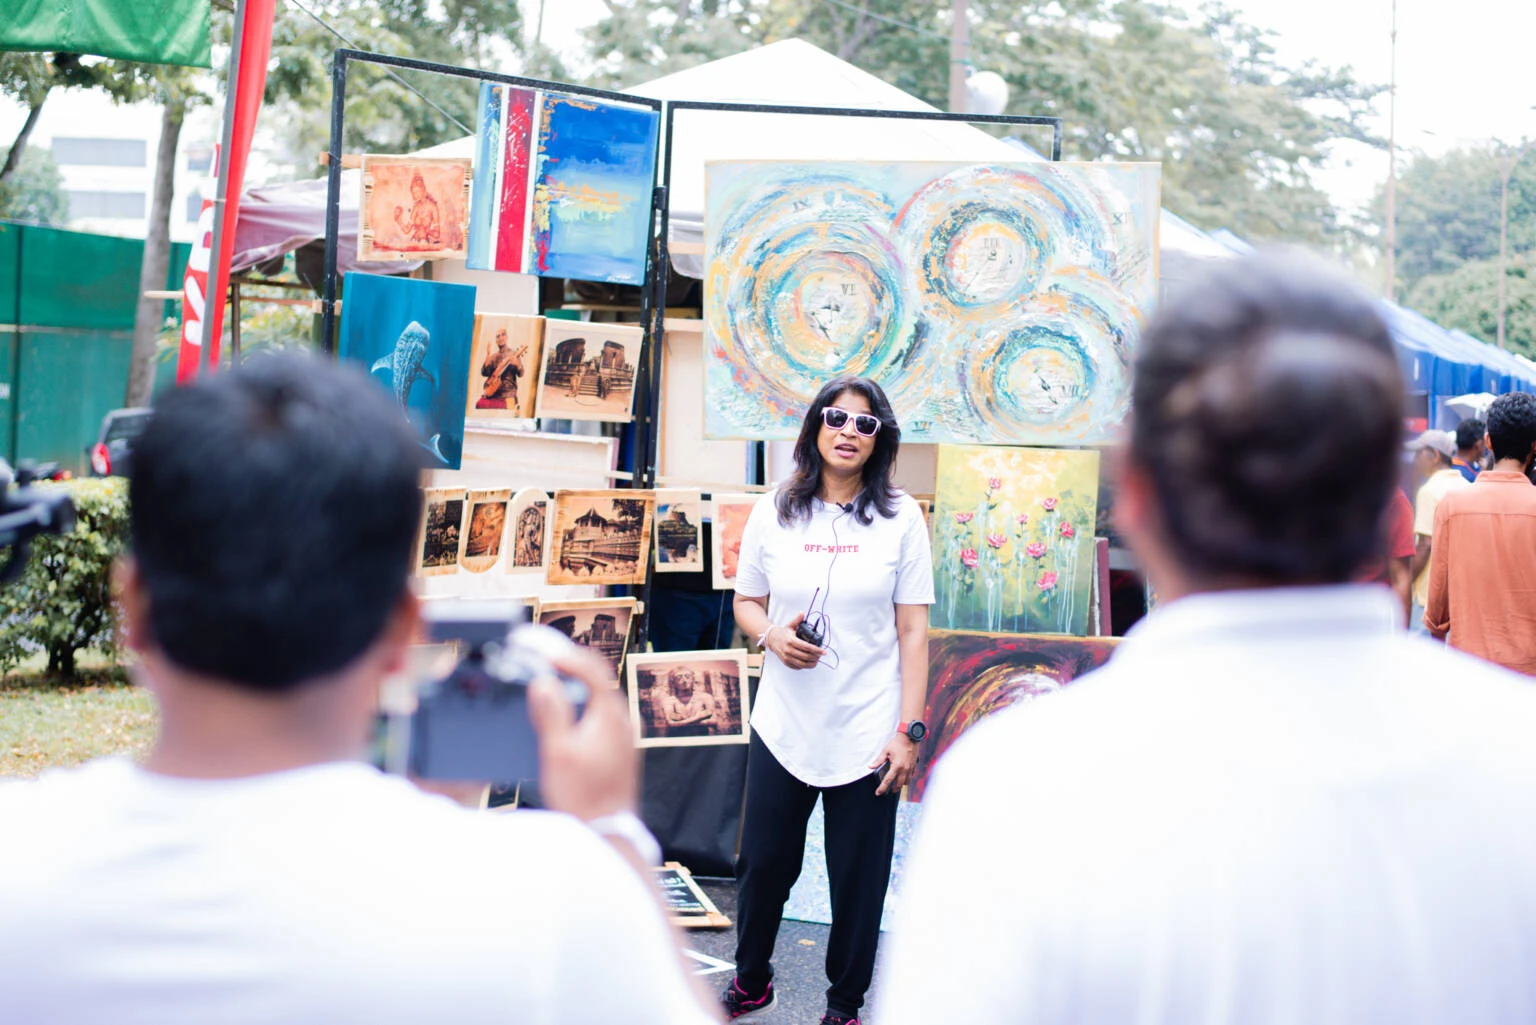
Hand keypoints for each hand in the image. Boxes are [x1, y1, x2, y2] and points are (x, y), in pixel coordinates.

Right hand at [527, 647, 637, 822]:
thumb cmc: (584, 797)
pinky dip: (578, 702)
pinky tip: (561, 711)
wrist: (608, 832)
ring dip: (572, 683)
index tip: (539, 649)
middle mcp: (622, 720)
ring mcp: (622, 735)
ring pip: (597, 695)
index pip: (591, 668)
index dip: (565, 654)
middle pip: (596, 678)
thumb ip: (551, 714)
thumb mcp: (558, 754)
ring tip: (545, 676)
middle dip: (567, 663)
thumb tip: (543, 680)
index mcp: (610, 715)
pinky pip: (598, 713)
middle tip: (540, 654)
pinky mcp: (617, 749)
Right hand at [767, 614, 824, 670]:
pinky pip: (797, 666)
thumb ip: (797, 620)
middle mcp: (788, 650)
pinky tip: (809, 663)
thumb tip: (802, 613)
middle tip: (821, 655)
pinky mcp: (786, 662)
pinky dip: (804, 666)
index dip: (817, 650)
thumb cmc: (782, 633)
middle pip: (806, 656)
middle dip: (816, 657)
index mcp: (791, 640)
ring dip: (811, 664)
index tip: (824, 652)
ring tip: (816, 661)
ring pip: (802, 664)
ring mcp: (787, 657)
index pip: (807, 647)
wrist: (771, 639)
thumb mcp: (790, 625)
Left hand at [871, 733, 917, 795]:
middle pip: (899, 785)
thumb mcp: (886, 751)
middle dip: (893, 789)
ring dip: (901, 785)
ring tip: (896, 784)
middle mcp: (905, 769)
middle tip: (888, 791)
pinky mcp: (914, 766)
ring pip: (906, 782)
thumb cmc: (897, 743)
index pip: (888, 780)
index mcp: (897, 766)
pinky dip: (906, 779)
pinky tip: (902, 777)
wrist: (910, 737)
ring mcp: (910, 768)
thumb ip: (878, 760)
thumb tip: (871, 766)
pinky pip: (910, 776)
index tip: (878, 793)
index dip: (882, 788)